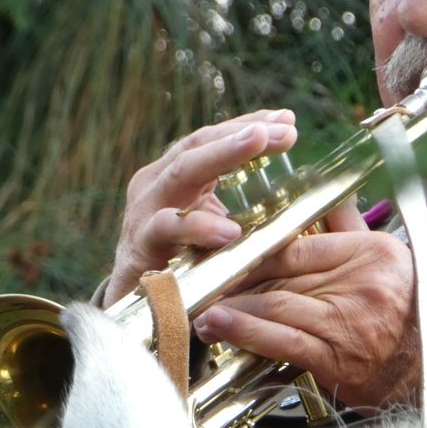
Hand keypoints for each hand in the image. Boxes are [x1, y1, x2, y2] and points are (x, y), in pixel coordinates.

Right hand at [103, 110, 297, 305]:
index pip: (212, 138)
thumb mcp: (215, 223)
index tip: (286, 118)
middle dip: (241, 133)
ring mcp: (145, 210)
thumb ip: (244, 200)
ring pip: (181, 171)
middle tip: (283, 129)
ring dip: (222, 154)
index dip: (248, 125)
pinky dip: (199, 228)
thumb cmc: (183, 260)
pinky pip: (167, 229)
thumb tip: (288, 181)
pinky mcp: (140, 245)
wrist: (138, 308)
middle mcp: (157, 183)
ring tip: (259, 143)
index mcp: (175, 174)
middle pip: (199, 144)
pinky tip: (230, 231)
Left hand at [191, 203, 426, 408]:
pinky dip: (247, 333)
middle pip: (282, 274)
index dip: (255, 248)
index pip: (298, 244)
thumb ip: (346, 224)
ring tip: (201, 303)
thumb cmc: (408, 308)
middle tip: (200, 276)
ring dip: (232, 305)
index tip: (226, 250)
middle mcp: (358, 284)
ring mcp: (346, 322)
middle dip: (236, 277)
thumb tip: (324, 188)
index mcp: (368, 252)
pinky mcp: (335, 358)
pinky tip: (221, 326)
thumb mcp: (386, 255)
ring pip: (277, 305)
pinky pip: (283, 341)